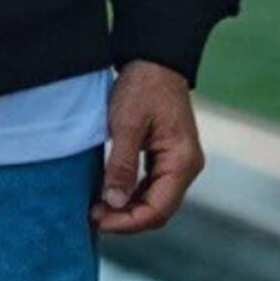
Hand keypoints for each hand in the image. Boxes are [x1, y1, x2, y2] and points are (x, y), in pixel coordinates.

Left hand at [90, 59, 203, 235]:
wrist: (155, 58)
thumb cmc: (143, 86)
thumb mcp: (127, 124)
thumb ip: (121, 165)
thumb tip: (113, 203)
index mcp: (182, 161)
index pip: (158, 210)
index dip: (128, 222)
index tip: (98, 220)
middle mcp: (186, 167)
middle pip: (158, 209)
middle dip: (126, 218)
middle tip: (93, 216)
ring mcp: (179, 162)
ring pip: (154, 200)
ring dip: (127, 208)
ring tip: (97, 207)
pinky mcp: (168, 156)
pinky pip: (152, 185)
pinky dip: (132, 193)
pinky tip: (110, 192)